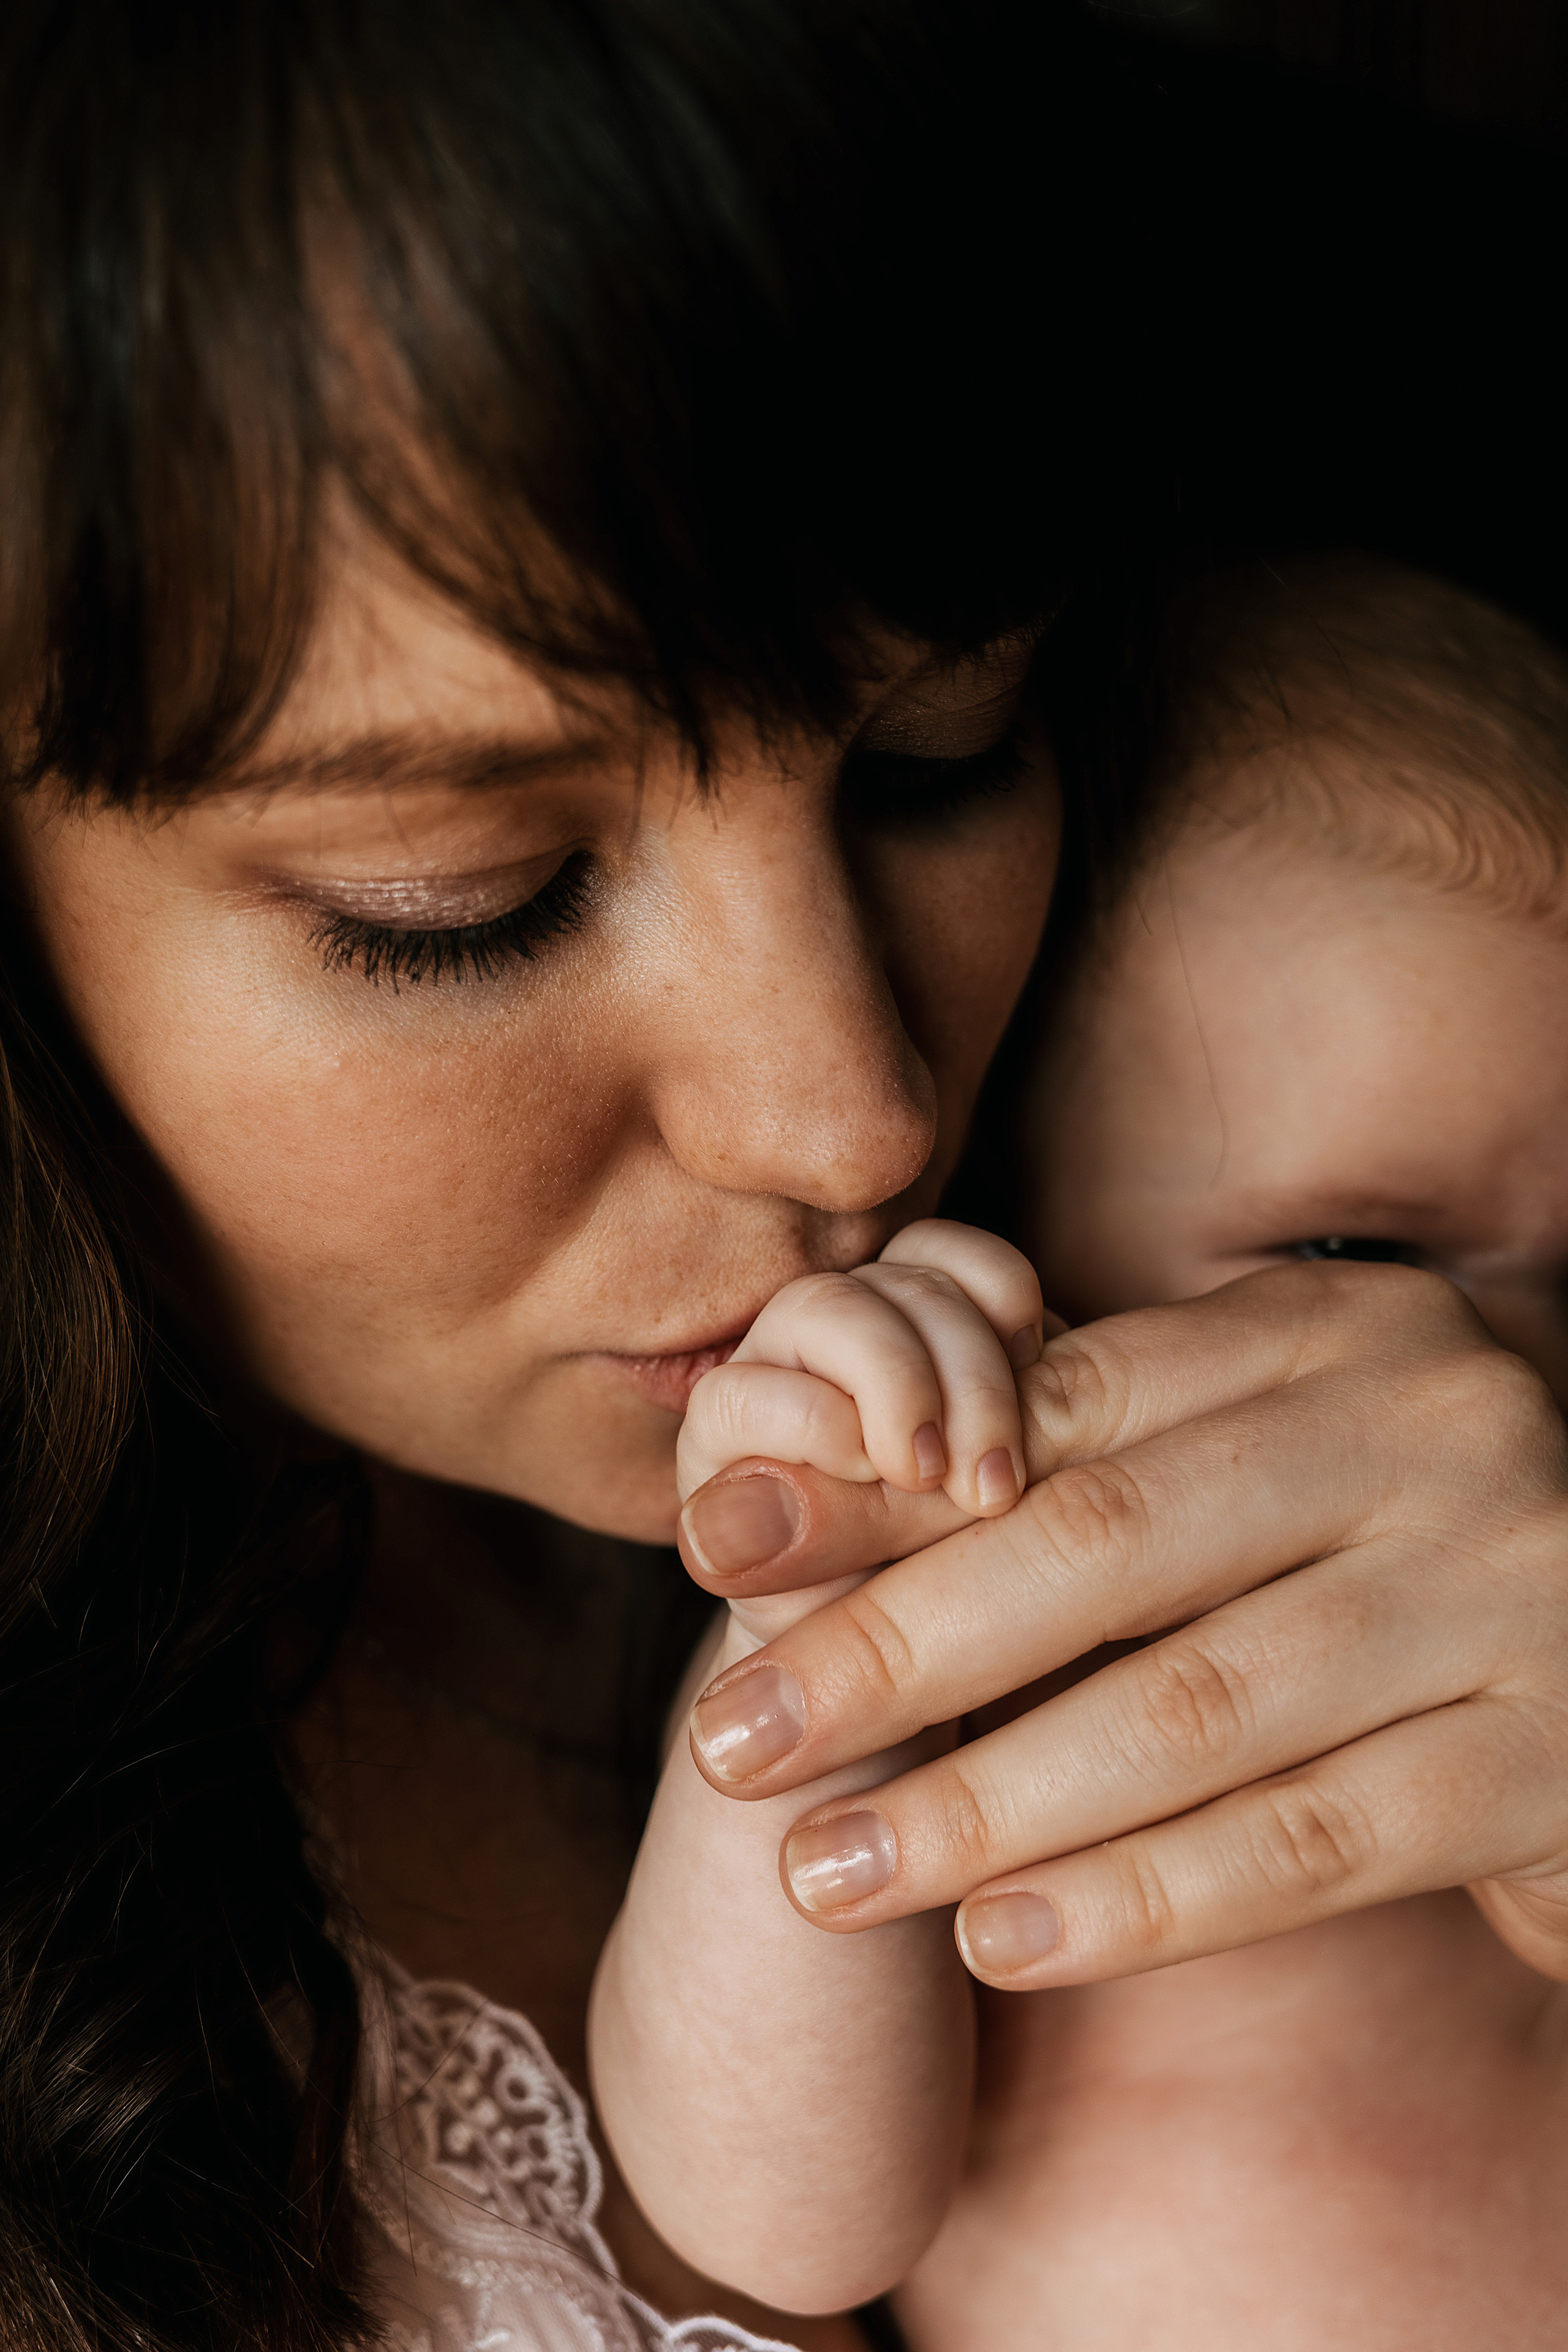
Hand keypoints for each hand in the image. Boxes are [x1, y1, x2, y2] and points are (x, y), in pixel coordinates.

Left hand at [678, 1262, 1567, 1986]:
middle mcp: (1431, 1433)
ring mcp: (1510, 1591)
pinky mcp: (1550, 1760)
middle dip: (892, 1645)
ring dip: (986, 1802)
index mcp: (1335, 1333)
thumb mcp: (1238, 1463)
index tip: (719, 1554)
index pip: (1067, 1410)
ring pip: (1198, 1708)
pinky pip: (1314, 1842)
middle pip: (1109, 1544)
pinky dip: (1143, 1899)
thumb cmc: (1371, 1542)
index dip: (880, 1488)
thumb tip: (772, 1504)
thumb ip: (1063, 1465)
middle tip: (729, 1737)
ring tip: (821, 1872)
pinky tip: (1000, 1940)